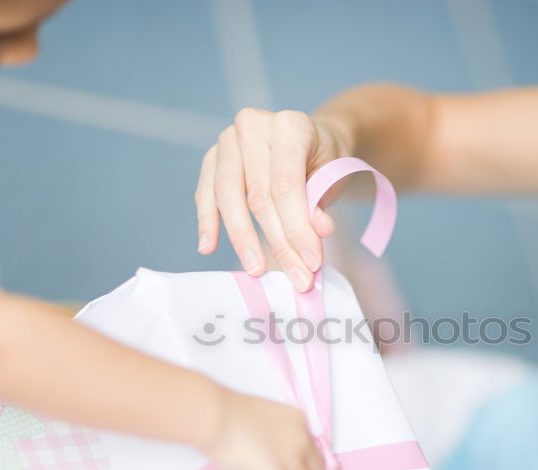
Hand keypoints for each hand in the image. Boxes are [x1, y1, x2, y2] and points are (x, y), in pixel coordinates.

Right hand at [194, 108, 352, 291]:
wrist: (309, 141)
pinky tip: (208, 247)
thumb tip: (317, 232)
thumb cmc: (322, 160)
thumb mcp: (332, 178)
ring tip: (255, 269)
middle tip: (294, 277)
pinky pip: (205, 193)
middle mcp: (253, 126)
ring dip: (242, 239)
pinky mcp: (211, 158)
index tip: (310, 262)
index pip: (287, 185)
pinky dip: (207, 222)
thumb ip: (321, 202)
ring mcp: (227, 140)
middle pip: (259, 195)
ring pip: (228, 196)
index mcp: (289, 125)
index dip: (297, 228)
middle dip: (277, 242)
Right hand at [204, 388, 325, 469]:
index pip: (314, 454)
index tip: (272, 463)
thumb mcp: (264, 418)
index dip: (296, 464)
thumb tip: (270, 458)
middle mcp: (302, 442)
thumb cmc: (226, 413)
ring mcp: (292, 462)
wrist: (215, 415)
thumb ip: (276, 436)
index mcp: (299, 423)